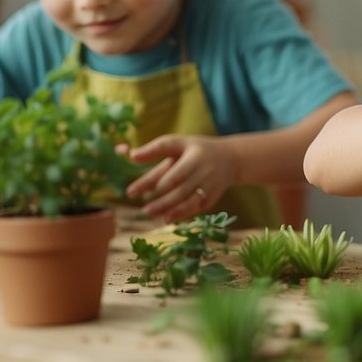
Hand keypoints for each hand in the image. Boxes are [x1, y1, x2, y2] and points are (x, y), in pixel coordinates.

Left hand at [121, 136, 237, 222]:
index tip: (132, 192)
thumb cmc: (196, 149)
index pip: (175, 172)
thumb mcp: (179, 143)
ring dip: (170, 210)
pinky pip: (197, 208)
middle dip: (162, 202)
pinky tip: (167, 218)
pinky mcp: (213, 197)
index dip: (155, 183)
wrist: (231, 159)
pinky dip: (182, 214)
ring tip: (151, 214)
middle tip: (143, 209)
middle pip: (181, 190)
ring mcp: (211, 186)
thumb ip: (156, 149)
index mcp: (196, 156)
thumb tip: (130, 156)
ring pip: (189, 202)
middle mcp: (205, 172)